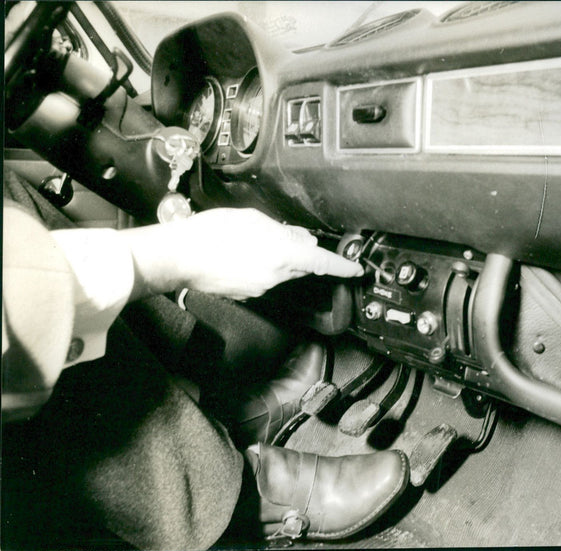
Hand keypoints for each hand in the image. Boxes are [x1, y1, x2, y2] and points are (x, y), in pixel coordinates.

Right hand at [121, 208, 362, 299]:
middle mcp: (275, 276)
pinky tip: (243, 255)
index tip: (357, 270)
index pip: (322, 263)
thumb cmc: (211, 233)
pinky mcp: (247, 294)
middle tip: (288, 236)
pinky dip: (262, 268)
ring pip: (283, 273)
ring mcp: (261, 288)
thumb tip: (302, 239)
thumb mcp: (252, 220)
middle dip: (302, 254)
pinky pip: (264, 280)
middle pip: (302, 267)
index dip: (343, 267)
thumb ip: (283, 231)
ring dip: (279, 259)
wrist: (178, 257)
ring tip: (255, 242)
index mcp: (281, 254)